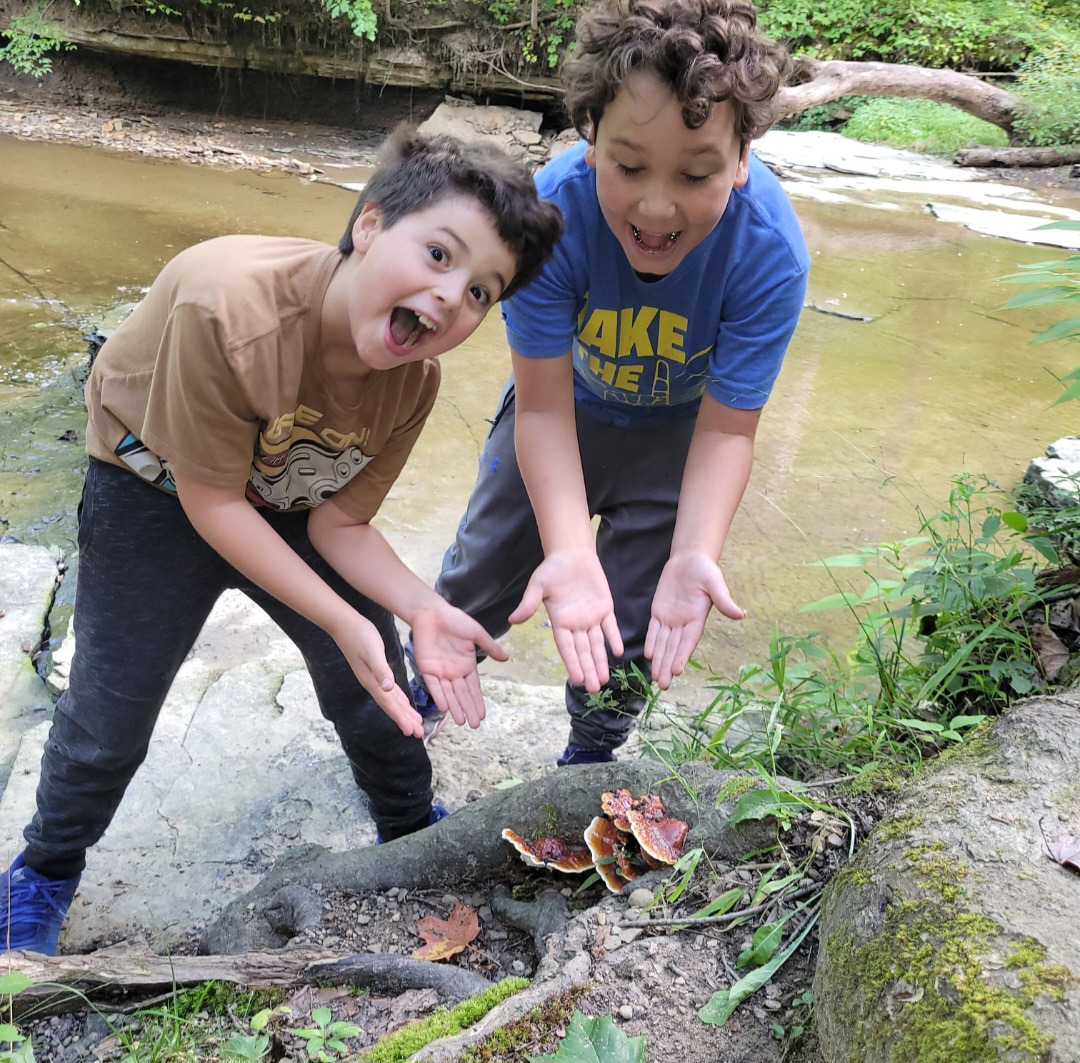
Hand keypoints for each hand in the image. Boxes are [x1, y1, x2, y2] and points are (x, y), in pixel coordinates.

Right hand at [333, 615, 424, 738]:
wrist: (344, 624)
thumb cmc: (359, 635)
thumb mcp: (372, 651)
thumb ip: (380, 669)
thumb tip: (387, 688)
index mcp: (373, 681)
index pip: (389, 704)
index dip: (400, 718)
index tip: (411, 731)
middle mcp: (373, 683)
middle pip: (391, 706)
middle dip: (405, 719)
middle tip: (419, 733)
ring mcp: (373, 677)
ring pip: (391, 699)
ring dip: (403, 711)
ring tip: (414, 723)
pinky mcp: (375, 670)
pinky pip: (390, 690)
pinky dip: (398, 698)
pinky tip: (403, 702)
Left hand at [411, 603, 508, 727]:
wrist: (432, 613)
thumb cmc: (455, 620)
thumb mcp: (476, 633)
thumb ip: (489, 646)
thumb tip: (506, 658)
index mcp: (467, 664)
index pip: (473, 687)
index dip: (477, 701)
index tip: (483, 715)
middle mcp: (454, 672)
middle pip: (463, 695)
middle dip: (469, 709)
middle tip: (475, 725)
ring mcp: (441, 672)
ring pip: (449, 694)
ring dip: (455, 708)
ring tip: (461, 722)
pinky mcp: (427, 669)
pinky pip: (434, 686)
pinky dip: (439, 696)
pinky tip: (445, 708)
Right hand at [509, 550, 623, 691]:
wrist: (571, 554)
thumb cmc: (552, 569)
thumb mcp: (538, 585)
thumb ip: (528, 603)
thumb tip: (512, 619)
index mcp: (560, 621)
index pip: (567, 648)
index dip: (573, 664)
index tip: (577, 680)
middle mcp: (576, 624)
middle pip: (583, 651)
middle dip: (588, 669)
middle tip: (594, 689)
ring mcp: (591, 617)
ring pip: (597, 644)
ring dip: (600, 661)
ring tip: (604, 680)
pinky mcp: (605, 608)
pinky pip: (611, 626)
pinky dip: (614, 639)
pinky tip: (618, 652)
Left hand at [645, 554, 744, 688]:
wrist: (690, 559)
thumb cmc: (705, 570)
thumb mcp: (715, 582)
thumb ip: (724, 599)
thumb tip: (740, 615)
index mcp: (697, 618)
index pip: (688, 641)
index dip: (682, 656)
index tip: (677, 671)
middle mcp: (684, 622)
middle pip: (674, 647)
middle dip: (668, 665)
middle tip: (663, 685)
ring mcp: (671, 618)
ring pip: (663, 643)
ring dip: (659, 660)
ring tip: (655, 678)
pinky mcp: (659, 611)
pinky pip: (654, 629)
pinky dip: (651, 642)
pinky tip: (649, 656)